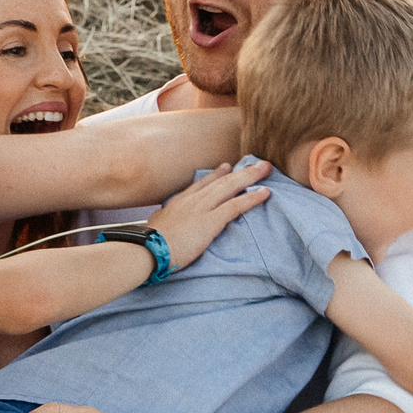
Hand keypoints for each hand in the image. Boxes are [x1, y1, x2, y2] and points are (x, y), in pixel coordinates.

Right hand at [148, 159, 271, 274]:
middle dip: (241, 171)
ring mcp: (202, 208)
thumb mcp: (155, 227)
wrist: (146, 249)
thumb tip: (162, 225)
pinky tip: (265, 193)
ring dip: (250, 177)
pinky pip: (236, 206)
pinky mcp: (211, 221)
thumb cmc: (146, 244)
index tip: (227, 167)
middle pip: (220, 181)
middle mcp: (192, 201)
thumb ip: (164, 222)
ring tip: (267, 169)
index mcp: (178, 202)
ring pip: (231, 187)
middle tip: (257, 163)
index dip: (215, 175)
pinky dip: (252, 198)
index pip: (201, 185)